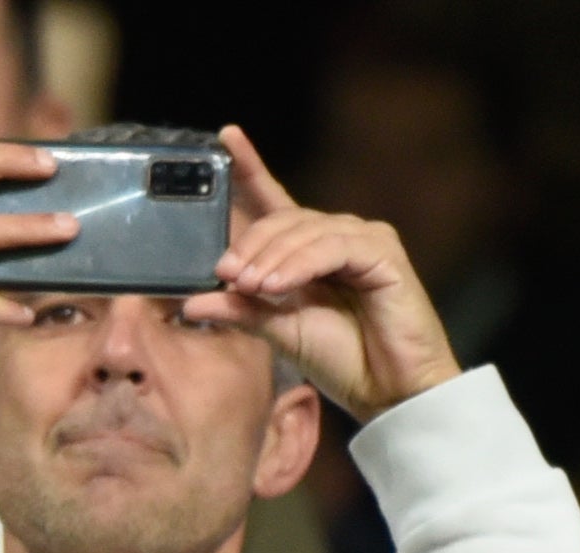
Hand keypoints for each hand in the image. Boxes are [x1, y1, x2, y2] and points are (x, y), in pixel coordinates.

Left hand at [177, 125, 462, 421]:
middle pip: (281, 221)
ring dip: (270, 258)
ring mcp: (362, 239)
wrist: (388, 389)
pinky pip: (331, 247)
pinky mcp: (382, 252)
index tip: (225, 136)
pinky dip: (299, 264)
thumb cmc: (341, 359)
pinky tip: (277, 285)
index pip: (274, 201)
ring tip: (247, 286)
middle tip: (226, 274)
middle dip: (249, 245)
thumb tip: (191, 301)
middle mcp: (336, 236)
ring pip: (304, 231)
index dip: (250, 168)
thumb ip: (241, 311)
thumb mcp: (278, 332)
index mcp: (308, 251)